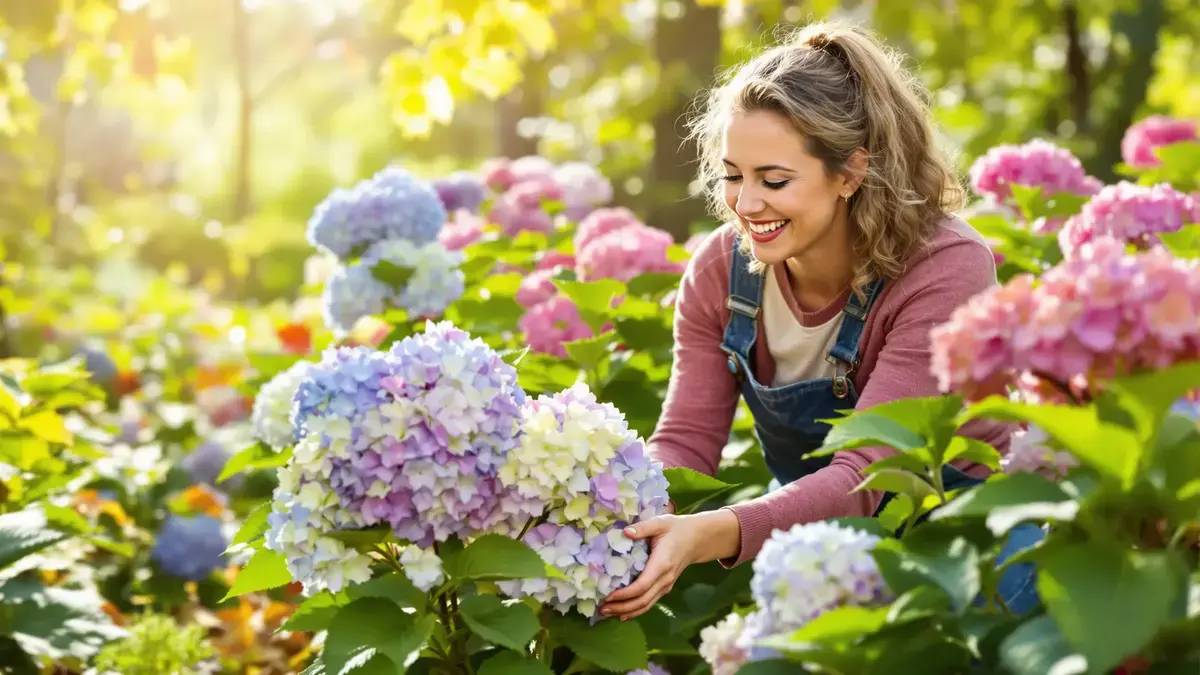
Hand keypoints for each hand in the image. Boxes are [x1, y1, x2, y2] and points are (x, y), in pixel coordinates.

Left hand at [600, 509, 740, 620]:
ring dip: (627, 611)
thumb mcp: (660, 523)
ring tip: (607, 612)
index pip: (642, 586)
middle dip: (621, 607)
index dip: (625, 594)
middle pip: (642, 601)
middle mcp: (664, 579)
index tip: (608, 596)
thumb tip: (625, 532)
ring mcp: (666, 585)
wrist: (696, 539)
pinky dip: (636, 610)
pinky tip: (623, 613)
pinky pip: (649, 602)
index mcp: (661, 564)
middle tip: (602, 608)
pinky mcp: (665, 587)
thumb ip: (643, 528)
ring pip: (646, 605)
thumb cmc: (676, 529)